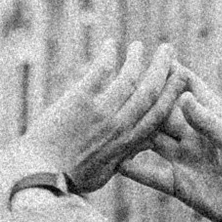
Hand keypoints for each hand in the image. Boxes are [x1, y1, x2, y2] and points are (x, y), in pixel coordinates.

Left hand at [14, 45, 189, 199]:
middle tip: (168, 50)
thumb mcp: (103, 174)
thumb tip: (128, 154)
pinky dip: (108, 55)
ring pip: (129, 78)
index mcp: (128, 144)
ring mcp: (102, 112)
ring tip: (140, 46)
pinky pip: (101, 71)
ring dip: (137, 58)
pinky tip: (111, 44)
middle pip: (150, 92)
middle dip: (162, 69)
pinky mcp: (80, 100)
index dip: (171, 93)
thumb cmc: (69, 178)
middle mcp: (120, 126)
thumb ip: (119, 159)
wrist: (41, 175)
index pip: (158, 114)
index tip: (180, 77)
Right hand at [121, 70, 221, 221]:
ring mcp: (183, 157)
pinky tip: (109, 161)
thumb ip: (208, 122)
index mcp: (212, 116)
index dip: (168, 71)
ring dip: (130, 132)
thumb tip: (183, 97)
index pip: (187, 86)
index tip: (146, 57)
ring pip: (150, 140)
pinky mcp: (177, 183)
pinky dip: (131, 168)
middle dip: (141, 98)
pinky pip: (149, 174)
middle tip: (115, 84)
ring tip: (105, 120)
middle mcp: (193, 133)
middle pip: (162, 111)